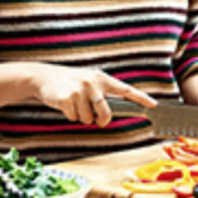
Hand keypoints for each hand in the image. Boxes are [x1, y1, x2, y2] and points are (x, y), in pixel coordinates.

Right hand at [26, 63, 156, 126]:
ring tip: (73, 103)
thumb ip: (101, 94)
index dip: (140, 98)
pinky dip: (69, 115)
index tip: (153, 105)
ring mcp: (79, 90)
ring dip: (81, 116)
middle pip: (106, 113)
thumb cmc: (69, 82)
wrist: (43, 77)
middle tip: (93, 117)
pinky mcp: (67, 98)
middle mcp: (93, 83)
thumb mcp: (88, 82)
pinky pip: (74, 118)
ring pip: (88, 119)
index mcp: (101, 78)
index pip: (125, 89)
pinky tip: (64, 104)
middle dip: (101, 120)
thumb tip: (109, 114)